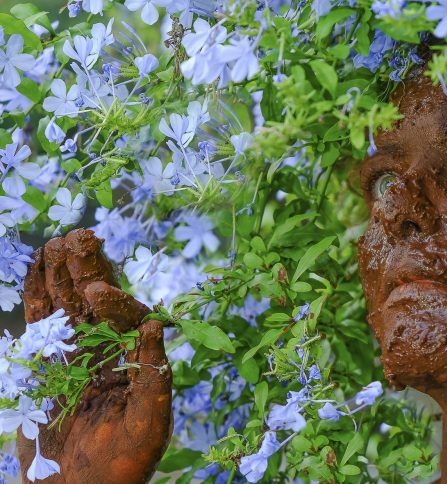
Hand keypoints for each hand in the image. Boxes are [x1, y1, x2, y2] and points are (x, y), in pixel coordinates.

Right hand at [18, 229, 172, 483]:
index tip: (97, 290)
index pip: (128, 320)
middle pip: (97, 302)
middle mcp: (109, 351)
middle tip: (79, 236)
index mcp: (137, 360)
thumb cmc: (124, 464)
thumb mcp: (149, 421)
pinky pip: (42, 322)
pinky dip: (38, 295)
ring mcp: (76, 354)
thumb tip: (158, 321)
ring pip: (68, 305)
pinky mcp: (48, 362)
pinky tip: (38, 268)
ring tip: (57, 243)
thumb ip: (154, 372)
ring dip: (62, 275)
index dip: (114, 302)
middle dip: (88, 270)